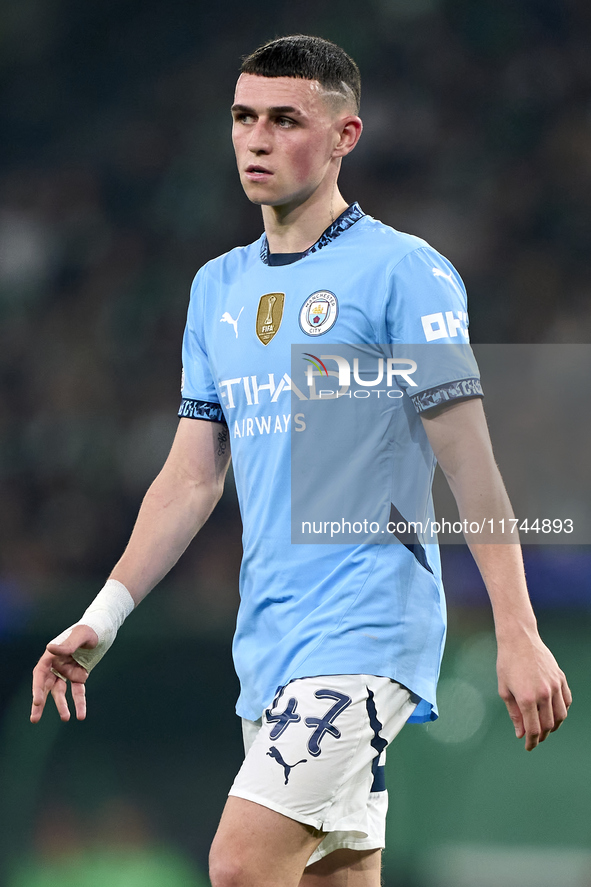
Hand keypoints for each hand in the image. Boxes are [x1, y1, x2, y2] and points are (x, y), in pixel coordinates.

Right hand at [31, 624, 98, 723]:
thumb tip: (50, 649)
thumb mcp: (80, 635)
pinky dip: (79, 703)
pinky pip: (78, 692)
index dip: (37, 688)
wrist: (102, 631)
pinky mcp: (79, 677)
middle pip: (45, 686)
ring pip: (61, 692)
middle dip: (40, 703)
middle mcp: (57, 665)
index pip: (40, 673)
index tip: (37, 701)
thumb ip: (67, 644)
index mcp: (52, 655)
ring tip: (66, 718)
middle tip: (34, 719)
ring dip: (62, 706)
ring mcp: (67, 672)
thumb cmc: (89, 629)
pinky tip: (81, 715)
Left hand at [496, 632, 571, 750]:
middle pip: (547, 725)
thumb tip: (521, 733)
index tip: (528, 747)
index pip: (533, 729)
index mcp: (526, 697)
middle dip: (541, 735)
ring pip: (561, 716)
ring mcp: (554, 685)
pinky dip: (562, 711)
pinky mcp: (561, 678)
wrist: (519, 638)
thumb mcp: (504, 689)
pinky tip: (554, 713)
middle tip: (534, 738)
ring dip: (553, 726)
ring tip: (545, 728)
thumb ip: (514, 713)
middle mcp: (543, 693)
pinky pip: (567, 701)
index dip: (531, 741)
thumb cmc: (507, 663)